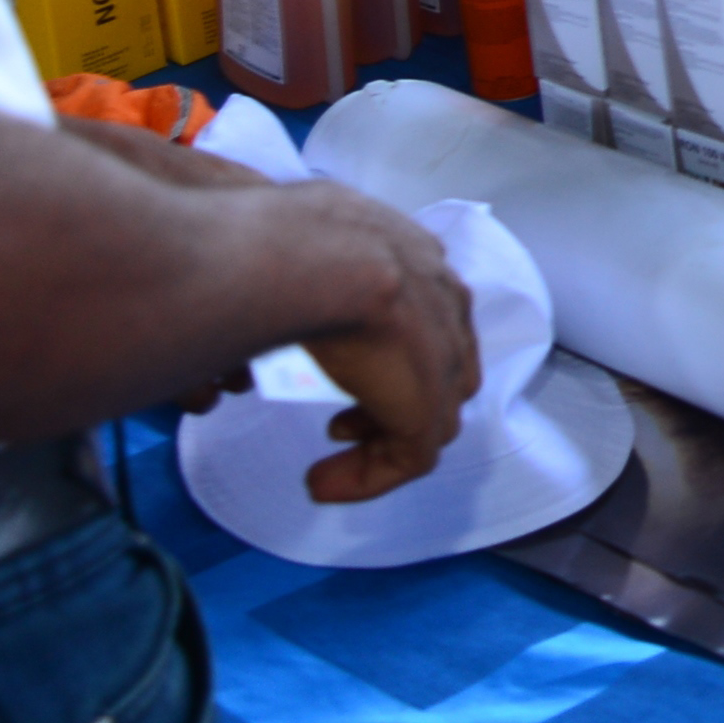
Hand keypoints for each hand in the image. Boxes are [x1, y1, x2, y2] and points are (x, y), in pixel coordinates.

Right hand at [290, 189, 480, 504]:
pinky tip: (319, 483)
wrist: (318, 258)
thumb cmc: (291, 239)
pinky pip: (411, 457)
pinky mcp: (426, 406)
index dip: (389, 353)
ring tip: (328, 464)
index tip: (343, 374)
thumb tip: (278, 278)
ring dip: (379, 446)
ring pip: (429, 418)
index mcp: (420, 259)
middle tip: (342, 425)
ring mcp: (444, 355)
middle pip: (441, 369)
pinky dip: (368, 478)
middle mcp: (445, 303)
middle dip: (394, 400)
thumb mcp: (309, 244)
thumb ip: (313, 266)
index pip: (427, 318)